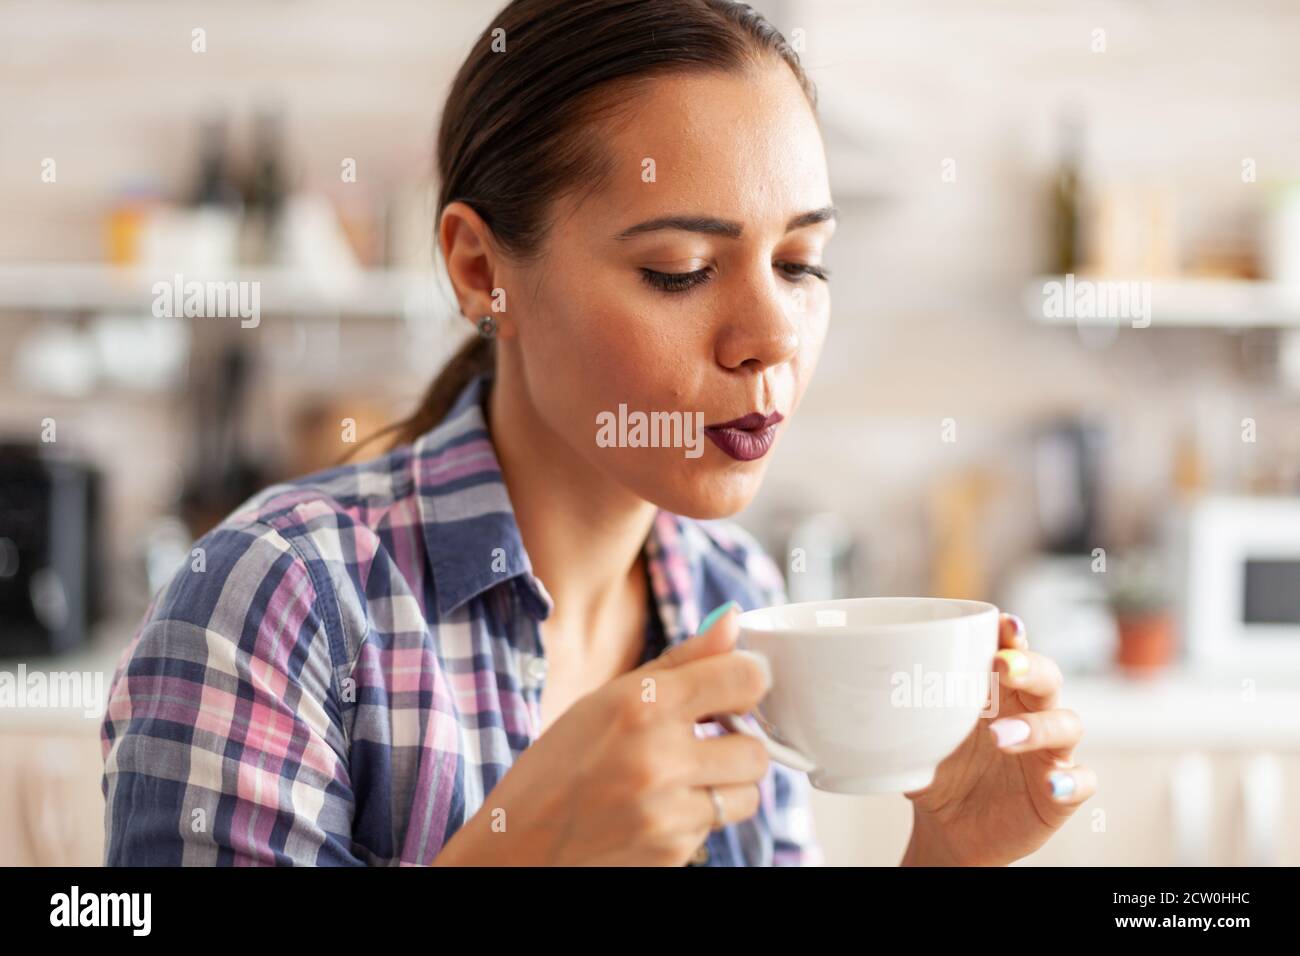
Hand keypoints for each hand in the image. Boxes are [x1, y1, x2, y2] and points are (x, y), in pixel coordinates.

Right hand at [433, 605, 770, 865]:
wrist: (516, 845)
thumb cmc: (557, 764)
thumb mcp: (609, 697)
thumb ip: (681, 661)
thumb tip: (733, 621)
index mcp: (642, 706)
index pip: (746, 679)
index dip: (748, 682)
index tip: (735, 689)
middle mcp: (659, 759)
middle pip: (757, 749)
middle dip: (737, 745)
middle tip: (703, 742)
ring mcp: (667, 815)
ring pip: (747, 795)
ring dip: (724, 787)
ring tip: (680, 780)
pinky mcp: (670, 855)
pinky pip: (715, 831)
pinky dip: (694, 819)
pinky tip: (654, 811)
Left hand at [901, 612, 1096, 865]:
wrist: (948, 830)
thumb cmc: (938, 772)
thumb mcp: (914, 744)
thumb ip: (902, 718)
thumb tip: (863, 698)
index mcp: (996, 693)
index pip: (1012, 652)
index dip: (1012, 635)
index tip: (1002, 623)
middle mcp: (1029, 713)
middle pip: (1046, 677)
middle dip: (1028, 666)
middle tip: (1002, 666)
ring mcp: (1049, 753)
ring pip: (1066, 724)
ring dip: (1038, 726)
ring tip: (1001, 736)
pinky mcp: (1059, 793)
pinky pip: (1081, 781)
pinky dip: (1069, 781)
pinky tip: (1051, 783)